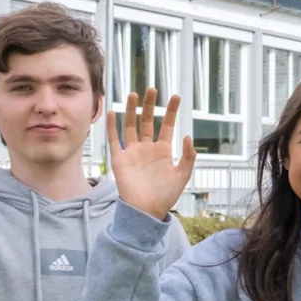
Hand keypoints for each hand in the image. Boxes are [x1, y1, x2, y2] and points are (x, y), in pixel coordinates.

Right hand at [107, 89, 197, 219]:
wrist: (146, 211)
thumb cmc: (166, 195)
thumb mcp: (183, 175)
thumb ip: (188, 156)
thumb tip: (187, 136)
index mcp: (163, 151)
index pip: (167, 126)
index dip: (171, 112)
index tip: (176, 97)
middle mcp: (147, 148)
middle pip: (148, 121)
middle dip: (150, 105)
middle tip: (153, 89)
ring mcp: (133, 152)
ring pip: (131, 126)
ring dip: (132, 111)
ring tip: (134, 94)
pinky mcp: (119, 159)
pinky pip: (114, 140)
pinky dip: (112, 126)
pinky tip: (113, 112)